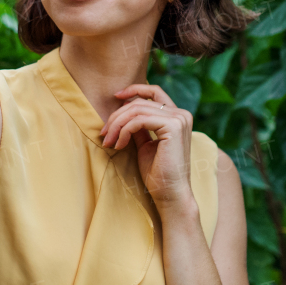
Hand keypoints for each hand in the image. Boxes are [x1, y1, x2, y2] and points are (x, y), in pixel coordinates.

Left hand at [99, 85, 195, 210]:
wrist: (170, 194)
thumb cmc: (158, 173)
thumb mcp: (145, 143)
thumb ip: (138, 125)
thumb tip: (122, 111)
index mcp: (177, 116)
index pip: (154, 91)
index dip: (133, 89)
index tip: (115, 97)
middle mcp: (181, 114)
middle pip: (140, 102)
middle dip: (117, 116)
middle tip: (104, 133)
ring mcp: (179, 119)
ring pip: (137, 109)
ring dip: (117, 124)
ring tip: (108, 141)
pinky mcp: (173, 127)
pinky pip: (139, 120)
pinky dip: (124, 131)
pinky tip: (119, 145)